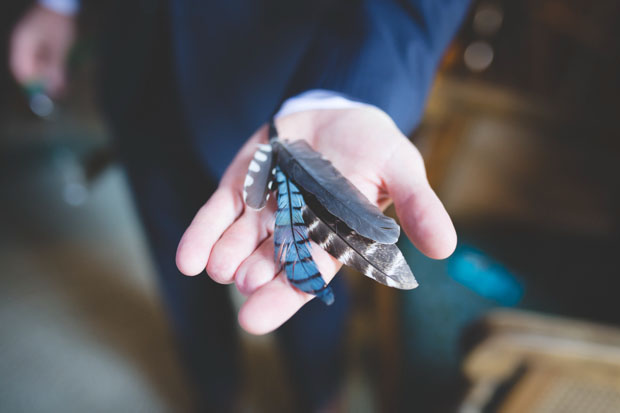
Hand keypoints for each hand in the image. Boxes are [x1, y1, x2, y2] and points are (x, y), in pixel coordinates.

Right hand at [9, 4, 75, 96]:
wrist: (60, 4)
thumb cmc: (58, 24)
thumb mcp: (59, 48)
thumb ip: (56, 68)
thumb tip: (54, 89)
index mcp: (21, 45)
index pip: (20, 70)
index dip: (31, 84)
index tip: (45, 94)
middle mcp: (21, 45)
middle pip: (27, 69)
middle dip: (41, 81)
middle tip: (57, 90)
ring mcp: (27, 43)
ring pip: (35, 66)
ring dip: (47, 74)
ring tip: (62, 82)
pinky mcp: (36, 42)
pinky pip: (40, 59)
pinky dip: (49, 66)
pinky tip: (60, 72)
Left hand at [176, 107, 456, 333]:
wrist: (336, 111)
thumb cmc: (374, 145)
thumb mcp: (401, 167)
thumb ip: (417, 205)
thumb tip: (446, 248)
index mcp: (332, 234)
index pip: (310, 272)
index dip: (286, 294)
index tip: (256, 319)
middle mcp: (295, 230)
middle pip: (272, 262)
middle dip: (256, 274)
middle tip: (246, 280)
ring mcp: (264, 211)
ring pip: (240, 241)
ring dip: (227, 255)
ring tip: (220, 265)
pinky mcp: (239, 189)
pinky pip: (216, 215)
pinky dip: (201, 236)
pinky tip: (187, 259)